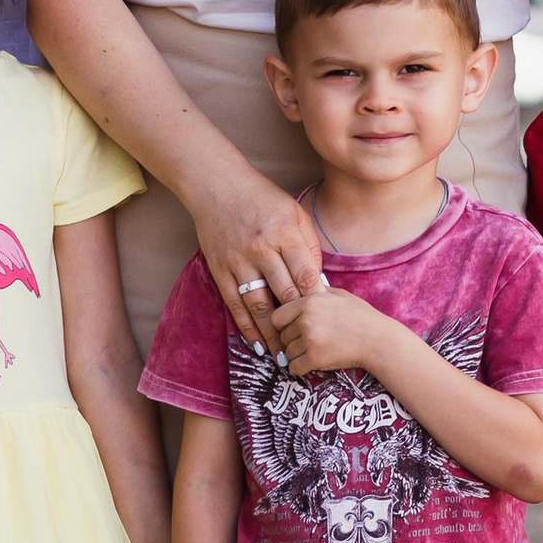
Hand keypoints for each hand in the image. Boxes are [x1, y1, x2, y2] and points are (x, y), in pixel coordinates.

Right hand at [190, 163, 323, 349]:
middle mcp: (261, 249)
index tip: (326, 320)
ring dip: (272, 334)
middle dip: (299, 323)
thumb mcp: (294, 212)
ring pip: (259, 305)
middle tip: (310, 346)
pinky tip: (256, 343)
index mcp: (284, 234)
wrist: (217, 186)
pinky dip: (245, 326)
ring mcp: (238, 261)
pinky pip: (234, 304)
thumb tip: (318, 281)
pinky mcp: (220, 269)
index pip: (305, 275)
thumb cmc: (262, 198)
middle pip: (285, 294)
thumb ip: (308, 245)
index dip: (317, 301)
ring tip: (283, 357)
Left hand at [264, 281, 391, 380]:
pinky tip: (313, 363)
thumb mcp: (338, 295)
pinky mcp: (315, 358)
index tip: (295, 329)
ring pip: (288, 353)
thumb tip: (297, 288)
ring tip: (316, 351)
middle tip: (311, 341)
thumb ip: (316, 292)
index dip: (285, 324)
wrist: (378, 340)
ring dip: (298, 355)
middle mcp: (306, 319)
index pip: (277, 317)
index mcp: (309, 302)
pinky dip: (301, 368)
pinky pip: (294, 368)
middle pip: (282, 336)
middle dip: (293, 341)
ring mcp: (310, 339)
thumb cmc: (361, 317)